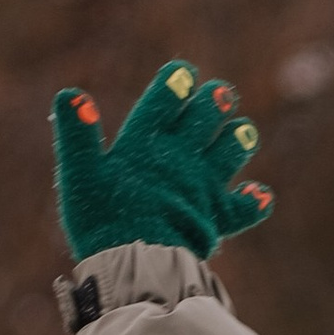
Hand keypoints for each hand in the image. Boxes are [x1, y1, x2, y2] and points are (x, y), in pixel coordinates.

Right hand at [51, 58, 272, 261]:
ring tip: (245, 130)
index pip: (161, 104)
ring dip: (237, 142)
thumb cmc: (102, 218)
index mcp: (143, 144)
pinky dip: (252, 203)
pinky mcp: (215, 220)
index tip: (184, 72)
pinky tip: (262, 195)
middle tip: (223, 94)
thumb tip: (71, 94)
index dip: (173, 85)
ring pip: (226, 158)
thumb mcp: (79, 174)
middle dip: (213, 106)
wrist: (139, 263)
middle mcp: (178, 161)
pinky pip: (240, 210)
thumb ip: (76, 135)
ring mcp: (200, 189)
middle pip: (201, 125)